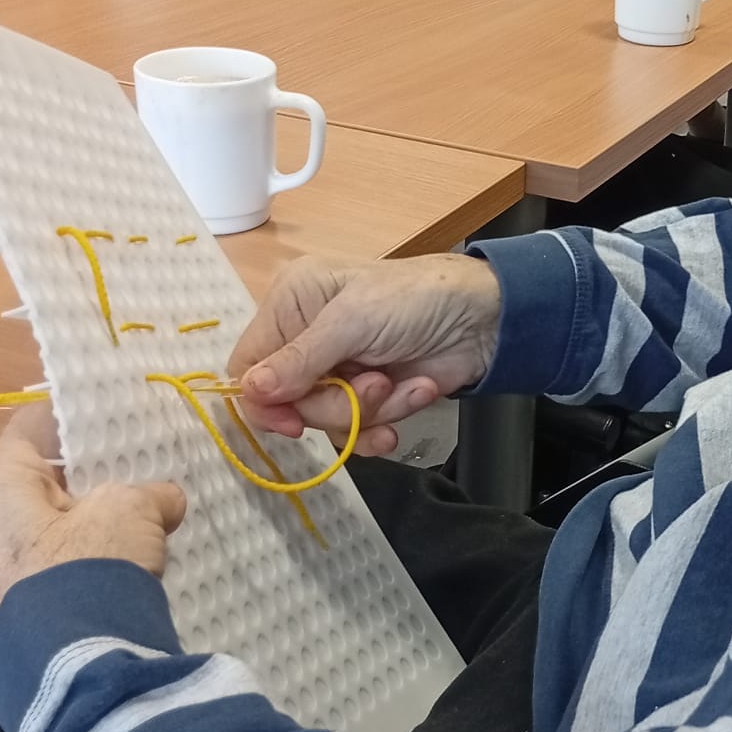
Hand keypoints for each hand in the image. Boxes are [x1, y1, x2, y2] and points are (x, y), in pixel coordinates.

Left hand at [0, 404, 185, 625]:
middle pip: (42, 480)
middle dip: (91, 478)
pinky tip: (129, 565)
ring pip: (51, 528)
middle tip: (139, 472)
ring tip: (142, 522)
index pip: (32, 426)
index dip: (75, 417)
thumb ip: (151, 492)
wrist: (78, 666)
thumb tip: (167, 501)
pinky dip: (88, 561)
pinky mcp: (18, 611)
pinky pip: (56, 568)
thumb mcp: (131, 509)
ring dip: (93, 524)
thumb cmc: (89, 565)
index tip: (116, 417)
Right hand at [230, 254, 501, 457]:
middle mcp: (305, 338)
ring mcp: (336, 371)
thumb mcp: (352, 321)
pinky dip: (382, 424)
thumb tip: (249, 393)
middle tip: (374, 385)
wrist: (483, 318)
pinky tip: (411, 398)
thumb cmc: (414, 300)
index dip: (262, 400)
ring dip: (366, 413)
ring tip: (399, 385)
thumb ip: (300, 360)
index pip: (248, 365)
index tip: (292, 422)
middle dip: (333, 404)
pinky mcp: (366, 398)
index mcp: (290, 303)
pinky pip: (354, 431)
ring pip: (322, 421)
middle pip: (286, 402)